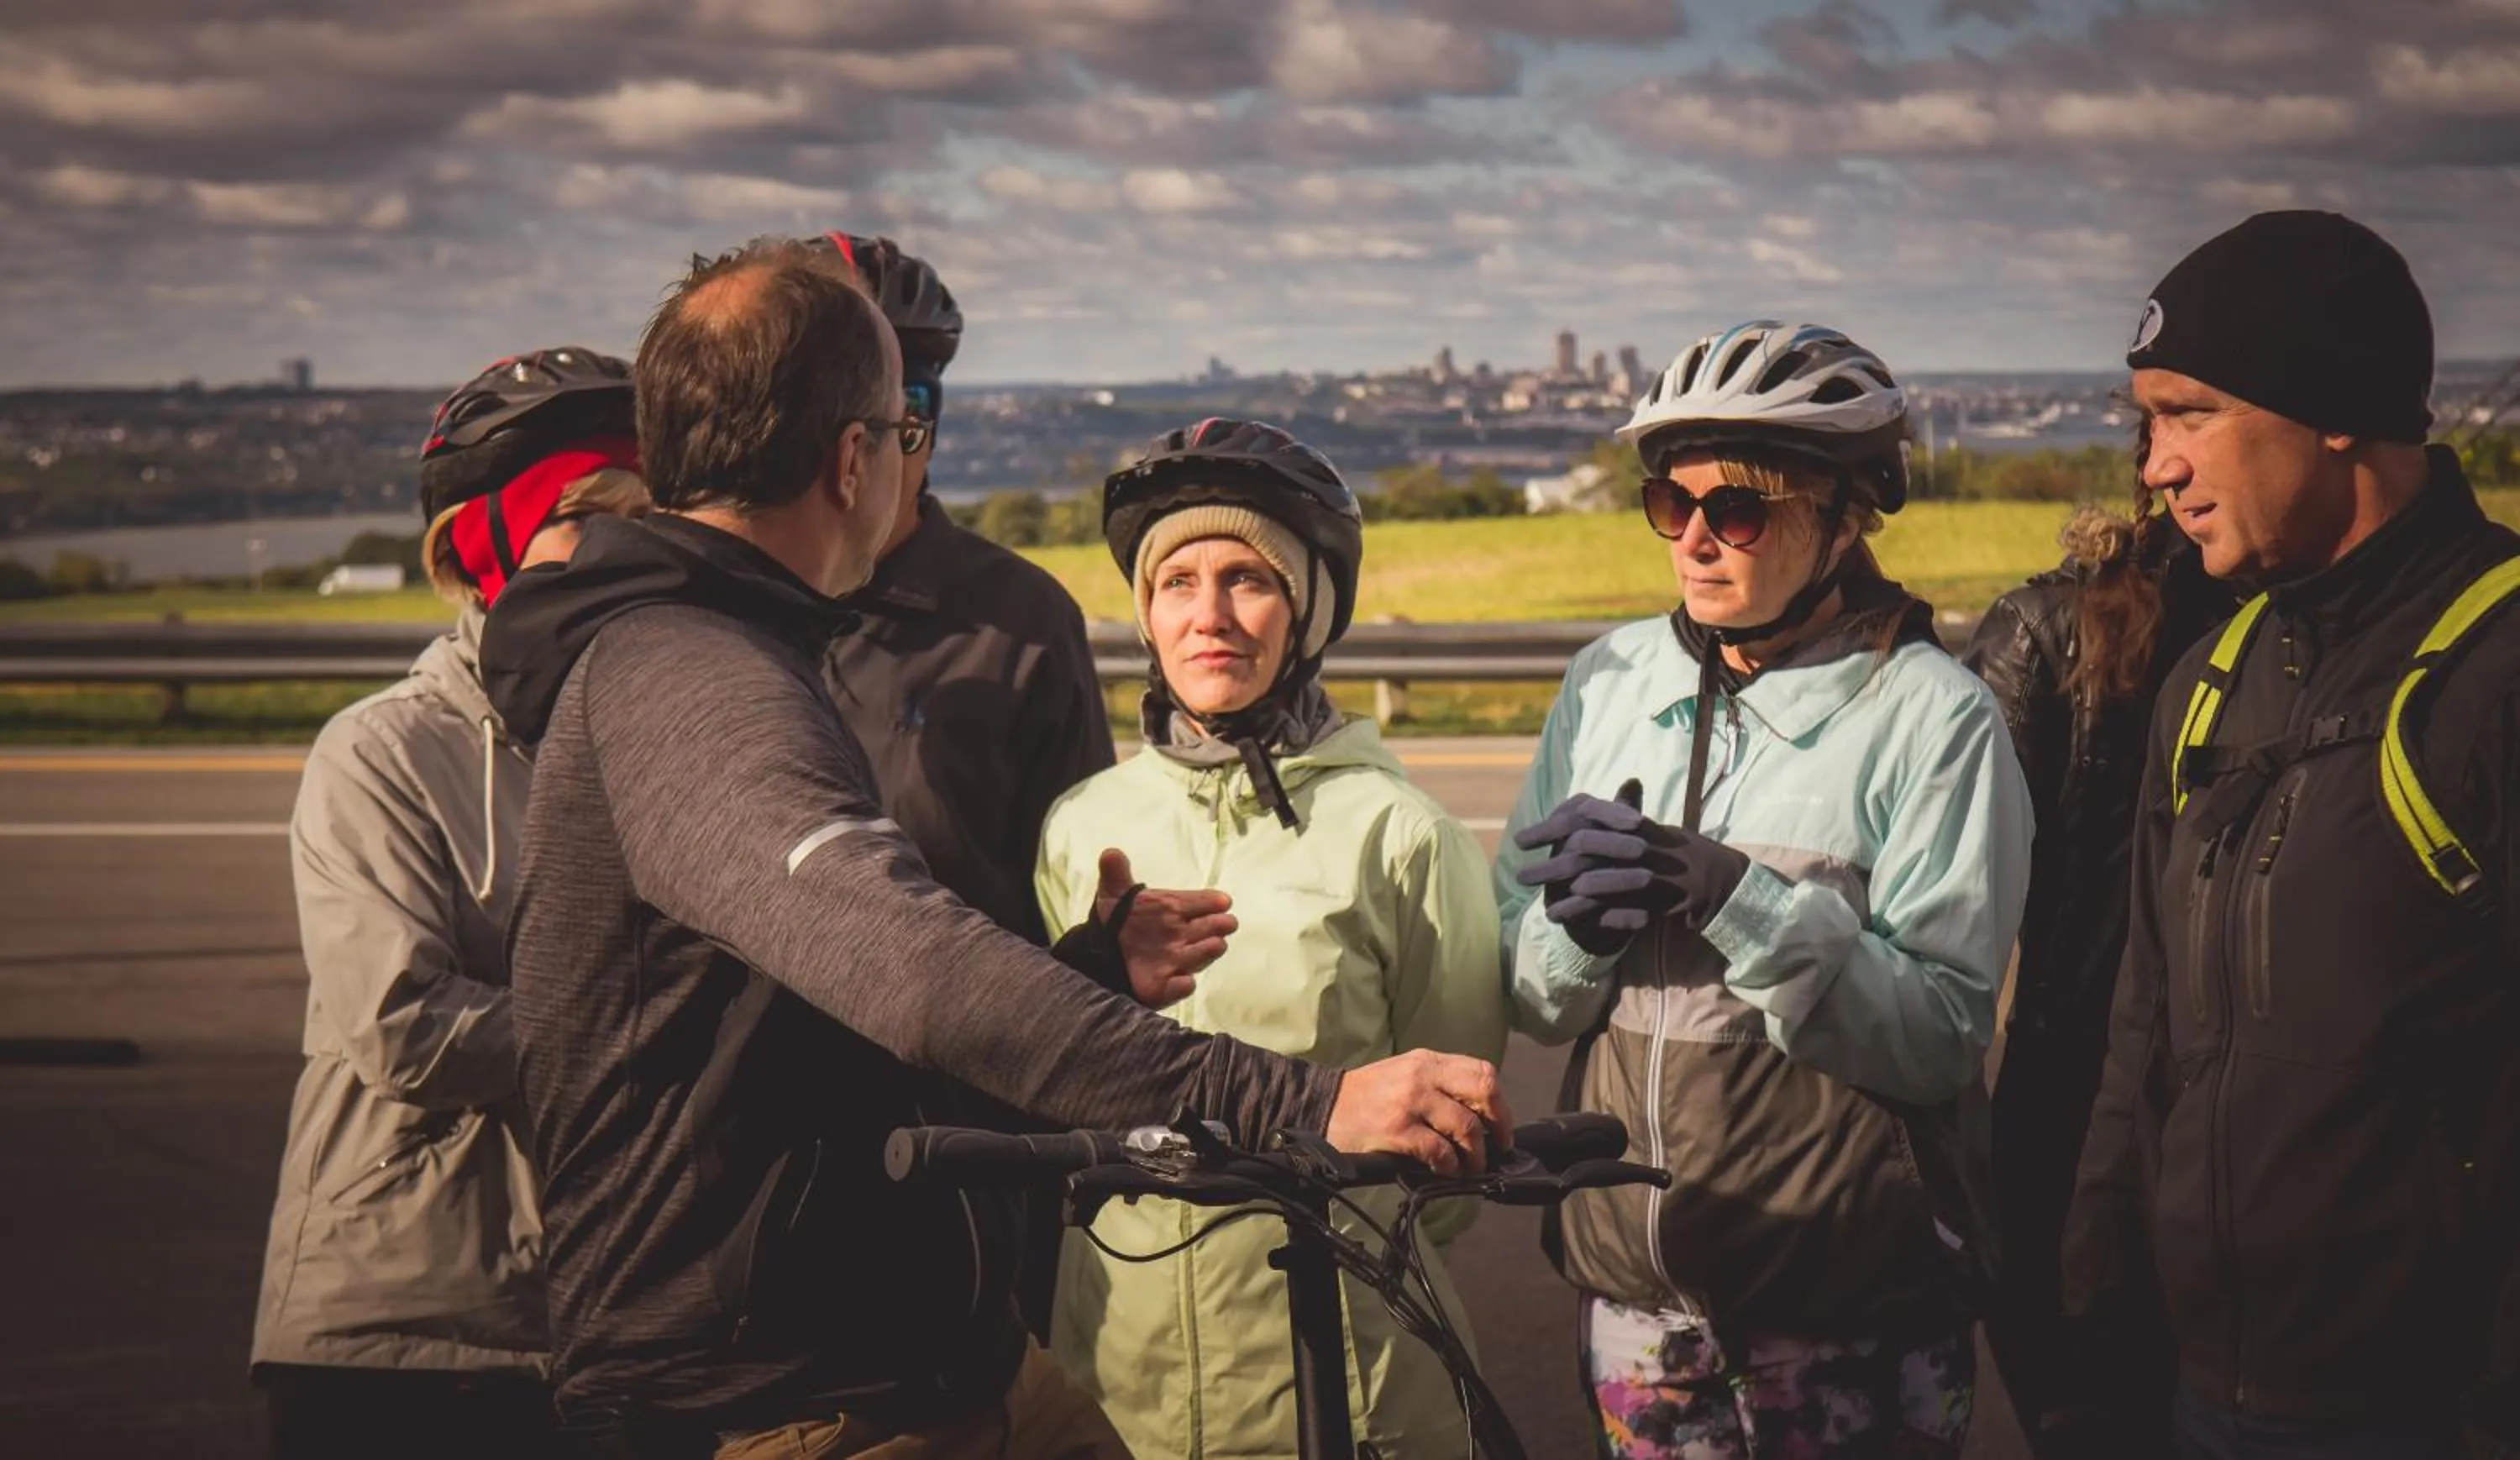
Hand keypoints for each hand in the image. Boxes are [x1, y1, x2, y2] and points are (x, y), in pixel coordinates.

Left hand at [1096, 849, 1232, 1008]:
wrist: (1101, 951)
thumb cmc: (1119, 918)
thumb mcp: (1113, 893)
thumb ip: (1115, 873)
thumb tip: (1110, 853)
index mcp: (1176, 908)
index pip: (1206, 902)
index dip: (1214, 902)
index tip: (1221, 902)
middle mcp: (1184, 934)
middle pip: (1214, 927)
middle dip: (1220, 925)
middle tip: (1222, 923)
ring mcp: (1176, 960)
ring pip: (1203, 954)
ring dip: (1208, 950)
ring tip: (1212, 944)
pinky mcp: (1163, 986)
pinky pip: (1178, 988)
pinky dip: (1182, 985)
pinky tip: (1182, 981)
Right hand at [1326, 1049, 1514, 1175]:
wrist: (1323, 1106)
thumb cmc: (1368, 1096)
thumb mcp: (1405, 1074)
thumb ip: (1440, 1084)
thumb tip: (1481, 1116)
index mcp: (1428, 1061)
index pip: (1481, 1072)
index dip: (1500, 1103)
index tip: (1502, 1127)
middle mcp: (1422, 1075)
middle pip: (1483, 1092)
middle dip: (1499, 1125)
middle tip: (1497, 1148)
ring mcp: (1410, 1101)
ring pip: (1466, 1127)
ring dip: (1475, 1155)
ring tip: (1470, 1167)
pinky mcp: (1398, 1129)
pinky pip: (1439, 1150)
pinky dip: (1450, 1165)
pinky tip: (1445, 1170)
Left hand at [1514, 780, 1750, 951]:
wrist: (1727, 878)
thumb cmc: (1685, 854)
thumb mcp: (1652, 832)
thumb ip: (1622, 818)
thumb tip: (1593, 803)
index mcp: (1634, 825)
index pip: (1584, 821)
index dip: (1549, 829)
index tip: (1522, 840)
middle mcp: (1640, 844)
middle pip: (1585, 849)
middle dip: (1550, 864)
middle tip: (1520, 876)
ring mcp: (1652, 870)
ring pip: (1602, 882)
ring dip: (1570, 897)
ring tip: (1543, 909)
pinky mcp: (1663, 898)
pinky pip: (1626, 908)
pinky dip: (1600, 917)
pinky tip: (1581, 927)